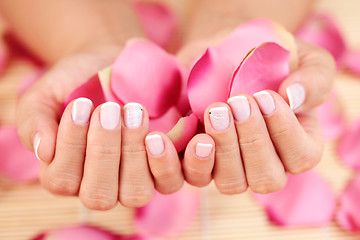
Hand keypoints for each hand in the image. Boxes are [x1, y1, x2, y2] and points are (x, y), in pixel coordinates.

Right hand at [17, 46, 183, 209]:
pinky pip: (169, 181)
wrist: (112, 64)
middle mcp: (100, 183)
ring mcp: (134, 178)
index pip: (63, 180)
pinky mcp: (162, 167)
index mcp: (67, 172)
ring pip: (135, 193)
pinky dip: (165, 162)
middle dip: (103, 152)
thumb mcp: (47, 94)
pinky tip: (159, 135)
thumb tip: (43, 152)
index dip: (71, 146)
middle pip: (100, 195)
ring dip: (134, 156)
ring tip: (135, 113)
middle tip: (109, 109)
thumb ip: (35, 121)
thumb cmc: (77, 82)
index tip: (82, 105)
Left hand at [181, 40, 334, 193]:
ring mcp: (231, 166)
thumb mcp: (301, 57)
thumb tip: (295, 98)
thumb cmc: (267, 58)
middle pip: (267, 179)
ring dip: (225, 150)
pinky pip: (196, 178)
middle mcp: (265, 162)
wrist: (220, 53)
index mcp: (297, 143)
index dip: (285, 131)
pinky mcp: (199, 161)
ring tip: (216, 112)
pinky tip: (195, 134)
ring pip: (232, 183)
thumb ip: (312, 77)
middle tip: (238, 102)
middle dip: (253, 141)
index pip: (301, 157)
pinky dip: (195, 161)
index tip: (266, 96)